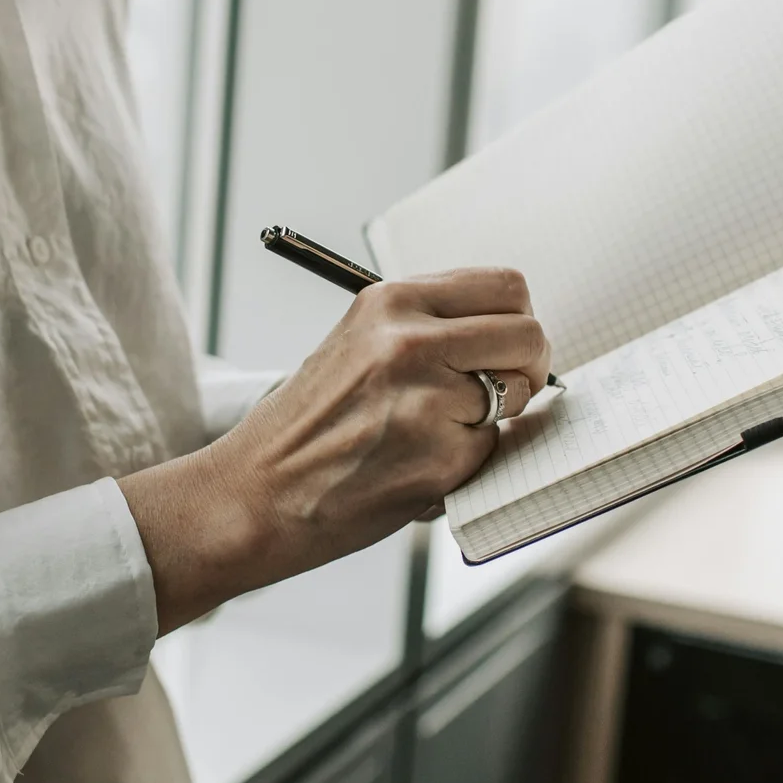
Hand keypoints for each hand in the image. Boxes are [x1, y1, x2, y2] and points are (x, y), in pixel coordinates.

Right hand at [119, 269, 551, 631]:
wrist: (254, 496)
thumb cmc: (306, 426)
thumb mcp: (357, 343)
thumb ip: (427, 326)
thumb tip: (509, 329)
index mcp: (390, 301)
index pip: (507, 287)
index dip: (517, 322)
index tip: (503, 348)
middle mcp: (410, 341)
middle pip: (528, 336)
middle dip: (525, 370)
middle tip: (498, 396)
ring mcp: (426, 401)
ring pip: (515, 397)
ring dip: (492, 422)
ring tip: (436, 436)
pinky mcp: (438, 460)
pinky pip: (492, 452)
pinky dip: (466, 466)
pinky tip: (417, 469)